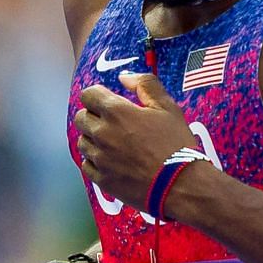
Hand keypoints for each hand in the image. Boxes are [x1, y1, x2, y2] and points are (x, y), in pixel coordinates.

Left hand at [72, 71, 194, 207]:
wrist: (181, 185)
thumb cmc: (176, 145)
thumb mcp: (167, 107)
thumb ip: (145, 84)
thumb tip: (124, 77)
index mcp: (116, 112)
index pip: (88, 95)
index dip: (98, 96)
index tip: (108, 101)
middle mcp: (102, 133)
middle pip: (81, 117)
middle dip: (93, 116)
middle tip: (113, 123)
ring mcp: (99, 158)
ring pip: (82, 141)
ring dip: (93, 139)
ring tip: (114, 143)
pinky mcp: (101, 179)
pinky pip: (86, 165)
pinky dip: (95, 161)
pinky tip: (111, 161)